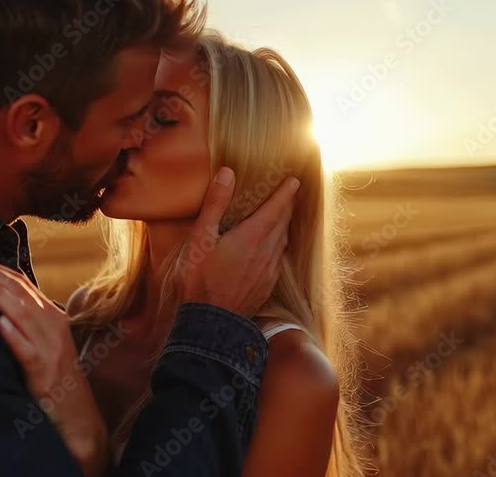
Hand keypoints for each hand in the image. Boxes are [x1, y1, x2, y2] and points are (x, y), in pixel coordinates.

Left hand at [0, 250, 108, 476]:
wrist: (79, 420)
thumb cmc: (55, 381)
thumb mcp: (41, 344)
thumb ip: (23, 323)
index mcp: (51, 316)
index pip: (21, 283)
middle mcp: (53, 326)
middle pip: (19, 292)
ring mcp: (51, 349)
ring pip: (22, 313)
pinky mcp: (45, 373)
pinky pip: (28, 351)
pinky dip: (15, 336)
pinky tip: (1, 323)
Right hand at [173, 167, 300, 316]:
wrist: (211, 323)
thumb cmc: (200, 279)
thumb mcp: (201, 238)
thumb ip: (215, 204)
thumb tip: (228, 173)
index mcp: (251, 236)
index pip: (276, 208)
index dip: (286, 193)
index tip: (295, 181)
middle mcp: (266, 252)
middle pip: (282, 223)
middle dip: (287, 206)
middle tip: (290, 194)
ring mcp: (268, 271)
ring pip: (282, 242)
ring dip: (284, 226)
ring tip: (282, 217)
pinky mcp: (266, 286)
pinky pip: (278, 259)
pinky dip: (278, 246)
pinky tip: (272, 250)